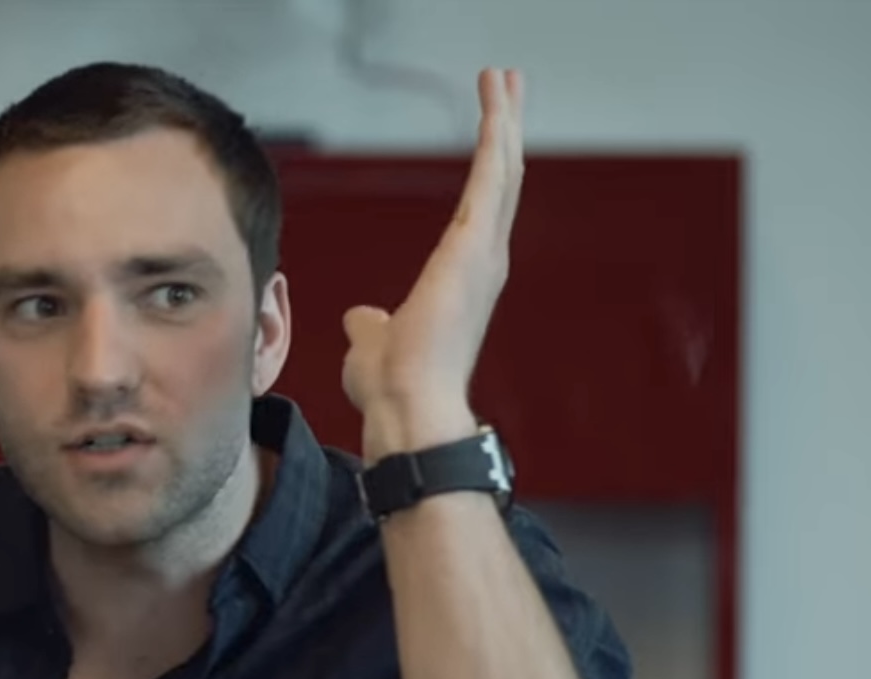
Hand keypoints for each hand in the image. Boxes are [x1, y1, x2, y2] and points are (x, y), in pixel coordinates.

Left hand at [343, 69, 523, 460]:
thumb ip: (371, 326)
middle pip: (502, 182)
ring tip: (504, 79)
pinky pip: (491, 180)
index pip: (481, 211)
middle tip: (508, 88)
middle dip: (505, 132)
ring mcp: (484, 254)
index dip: (489, 169)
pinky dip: (495, 138)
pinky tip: (497, 106)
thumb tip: (361, 318)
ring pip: (502, 172)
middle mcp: (484, 263)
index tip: (493, 133)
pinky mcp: (474, 247)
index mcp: (463, 280)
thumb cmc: (391, 388)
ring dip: (504, 122)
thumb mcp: (373, 345)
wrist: (405, 407)